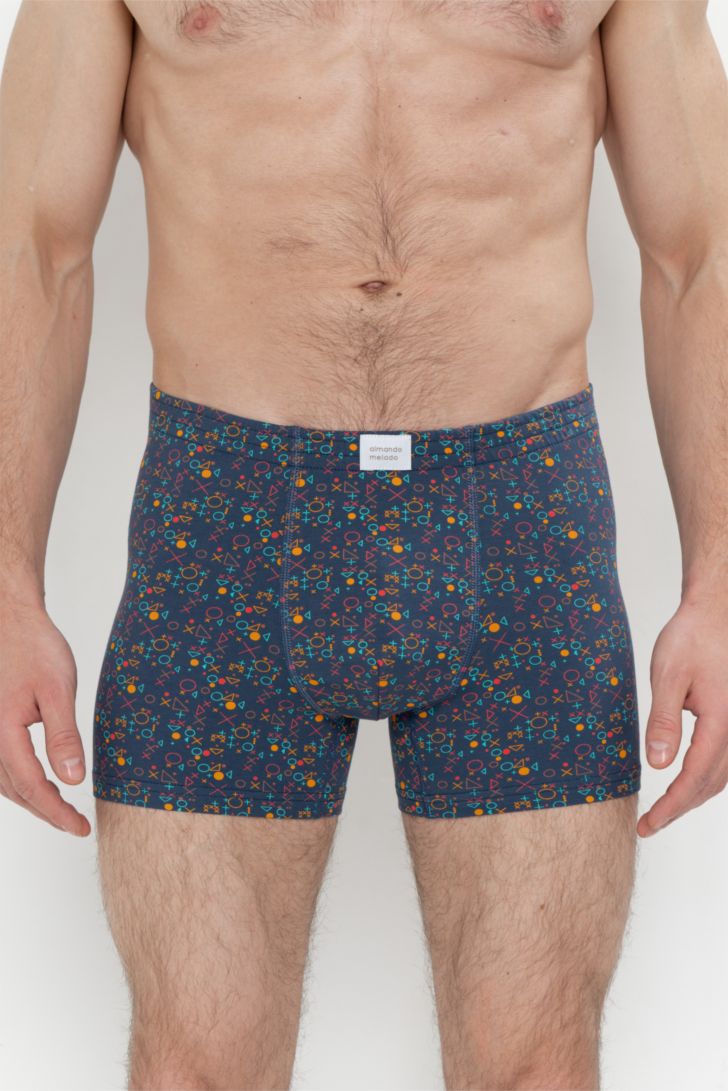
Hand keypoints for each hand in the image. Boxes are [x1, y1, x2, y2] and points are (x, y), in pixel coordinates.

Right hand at [0, 601, 90, 835]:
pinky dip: (19, 782)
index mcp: (3, 732)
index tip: (80, 827)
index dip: (56, 812)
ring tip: (61, 811)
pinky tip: (37, 784)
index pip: (31, 787)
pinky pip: (0, 765)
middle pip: (16, 791)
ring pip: (4, 782)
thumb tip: (73, 779)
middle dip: (46, 812)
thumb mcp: (58, 689)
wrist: (10, 620)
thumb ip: (63, 736)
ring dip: (31, 800)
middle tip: (76, 825)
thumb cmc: (34, 647)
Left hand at [638, 594, 727, 836]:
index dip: (671, 806)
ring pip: (721, 777)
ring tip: (663, 810)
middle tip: (648, 825)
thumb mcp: (667, 676)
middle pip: (710, 784)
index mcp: (722, 721)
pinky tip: (687, 782)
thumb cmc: (690, 639)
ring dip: (694, 797)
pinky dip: (706, 779)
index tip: (648, 824)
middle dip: (679, 808)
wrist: (715, 614)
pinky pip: (726, 761)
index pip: (694, 778)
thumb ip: (664, 721)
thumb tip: (658, 764)